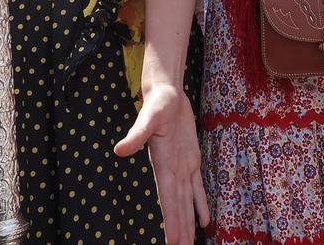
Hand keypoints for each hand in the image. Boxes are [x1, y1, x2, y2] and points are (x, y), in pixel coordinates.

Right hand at [116, 84, 208, 242]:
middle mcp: (172, 171)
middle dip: (180, 230)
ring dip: (188, 222)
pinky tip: (204, 221)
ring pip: (187, 201)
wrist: (166, 93)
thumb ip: (136, 135)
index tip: (173, 242)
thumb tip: (119, 150)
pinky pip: (197, 187)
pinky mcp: (192, 159)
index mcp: (163, 166)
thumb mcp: (149, 117)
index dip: (171, 221)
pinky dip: (200, 204)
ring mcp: (182, 167)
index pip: (167, 200)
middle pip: (177, 207)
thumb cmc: (157, 103)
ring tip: (189, 243)